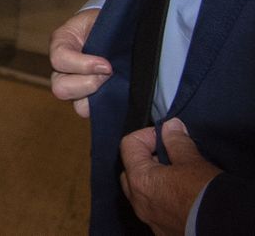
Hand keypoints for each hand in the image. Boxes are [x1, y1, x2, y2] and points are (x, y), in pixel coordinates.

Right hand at [50, 7, 109, 117]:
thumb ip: (101, 32)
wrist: (115, 31)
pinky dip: (102, 106)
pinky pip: (90, 111)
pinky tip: (113, 92)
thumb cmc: (106, 23)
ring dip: (96, 97)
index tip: (107, 65)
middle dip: (88, 84)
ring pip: (76, 105)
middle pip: (60, 88)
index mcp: (61, 43)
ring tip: (111, 84)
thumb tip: (107, 59)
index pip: (60, 59)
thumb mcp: (99, 19)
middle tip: (108, 74)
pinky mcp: (88, 98)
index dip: (83, 65)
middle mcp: (62, 69)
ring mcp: (74, 85)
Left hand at [120, 118, 220, 235]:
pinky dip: (161, 199)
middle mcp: (138, 201)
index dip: (147, 135)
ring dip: (153, 181)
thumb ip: (176, 141)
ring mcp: (148, 218)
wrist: (223, 227)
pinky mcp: (160, 230)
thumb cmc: (205, 194)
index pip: (129, 145)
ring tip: (177, 177)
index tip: (167, 136)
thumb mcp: (192, 161)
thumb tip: (170, 127)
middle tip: (170, 157)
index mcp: (139, 180)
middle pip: (131, 170)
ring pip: (141, 193)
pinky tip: (180, 197)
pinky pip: (153, 209)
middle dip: (147, 159)